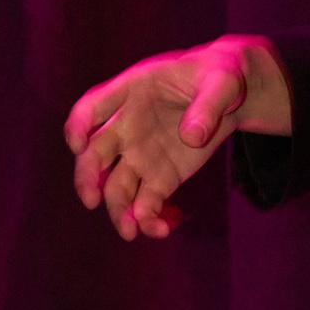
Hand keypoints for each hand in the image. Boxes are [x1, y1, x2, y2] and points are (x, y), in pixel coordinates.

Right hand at [64, 36, 290, 240]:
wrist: (232, 96)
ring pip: (116, 187)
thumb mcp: (222, 81)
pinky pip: (147, 204)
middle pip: (94, 154)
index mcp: (131, 92)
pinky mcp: (160, 178)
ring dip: (119, 211)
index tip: (78, 145)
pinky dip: (151, 220)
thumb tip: (191, 137)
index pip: (92, 107)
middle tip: (92, 200)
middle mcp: (126, 127)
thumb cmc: (219, 77)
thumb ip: (208, 105)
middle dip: (87, 178)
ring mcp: (140, 156)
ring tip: (132, 232)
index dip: (78, 125)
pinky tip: (165, 228)